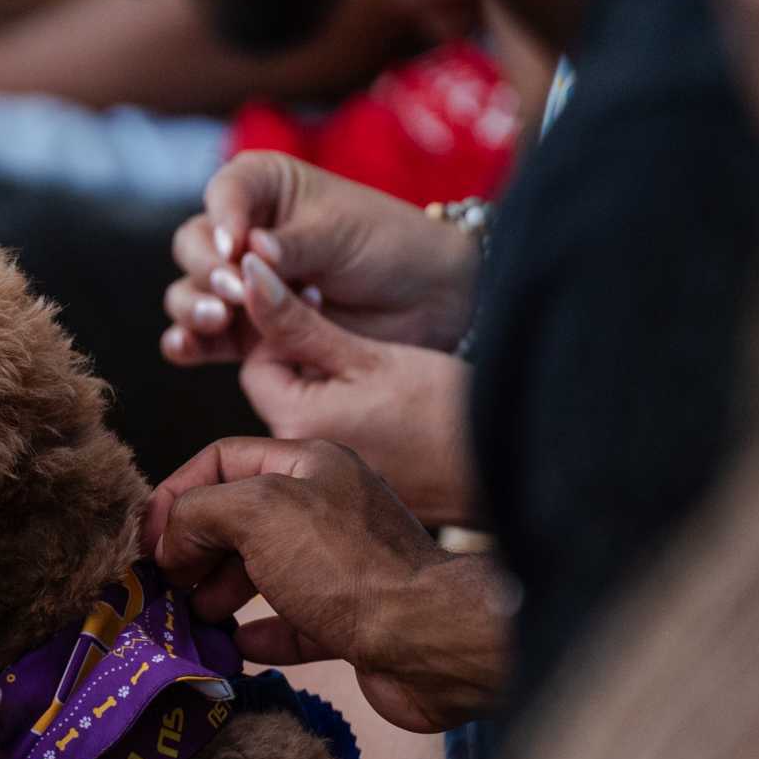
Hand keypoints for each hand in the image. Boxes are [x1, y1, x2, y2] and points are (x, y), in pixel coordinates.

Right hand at [143, 438, 512, 730]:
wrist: (430, 639)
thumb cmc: (345, 564)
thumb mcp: (256, 511)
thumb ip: (197, 512)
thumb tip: (171, 543)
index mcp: (310, 465)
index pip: (222, 459)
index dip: (176, 493)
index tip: (148, 539)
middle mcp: (327, 507)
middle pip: (238, 518)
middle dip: (196, 549)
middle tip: (168, 584)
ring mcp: (341, 565)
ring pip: (261, 571)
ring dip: (220, 593)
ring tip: (197, 617)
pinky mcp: (351, 619)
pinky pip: (291, 622)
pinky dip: (260, 633)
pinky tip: (240, 644)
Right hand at [163, 153, 480, 365]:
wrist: (427, 300)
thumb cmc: (389, 246)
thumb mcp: (342, 232)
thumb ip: (292, 244)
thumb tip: (249, 251)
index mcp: (265, 188)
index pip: (225, 192)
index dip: (222, 218)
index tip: (236, 245)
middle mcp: (242, 234)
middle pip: (193, 245)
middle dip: (207, 268)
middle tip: (234, 289)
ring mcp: (239, 285)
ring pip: (188, 291)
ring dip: (193, 305)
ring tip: (221, 317)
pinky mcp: (244, 330)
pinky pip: (200, 337)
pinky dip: (187, 343)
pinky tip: (187, 347)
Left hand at [228, 252, 479, 526]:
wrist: (511, 467)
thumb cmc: (446, 408)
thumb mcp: (367, 354)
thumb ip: (298, 320)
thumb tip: (248, 274)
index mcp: (294, 424)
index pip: (257, 365)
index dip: (284, 330)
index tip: (324, 309)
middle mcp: (301, 459)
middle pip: (281, 390)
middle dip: (307, 358)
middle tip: (354, 337)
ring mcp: (330, 476)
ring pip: (310, 411)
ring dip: (332, 384)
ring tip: (380, 371)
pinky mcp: (358, 483)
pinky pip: (336, 437)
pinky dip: (353, 414)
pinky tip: (393, 404)